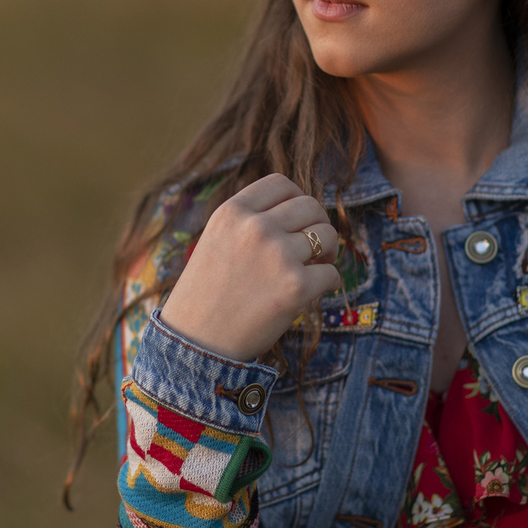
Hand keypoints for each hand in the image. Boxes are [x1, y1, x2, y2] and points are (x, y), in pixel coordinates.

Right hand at [160, 173, 340, 360]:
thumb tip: (298, 212)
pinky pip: (332, 273)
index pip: (280, 184)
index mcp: (232, 212)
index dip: (296, 199)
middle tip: (314, 247)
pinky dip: (329, 283)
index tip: (298, 219)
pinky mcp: (296, 286)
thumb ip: (249, 222)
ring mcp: (278, 255)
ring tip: (315, 268)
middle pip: (310, 206)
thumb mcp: (216, 241)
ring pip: (327, 235)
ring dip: (328, 252)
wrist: (196, 343)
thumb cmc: (207, 296)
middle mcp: (255, 227)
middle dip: (318, 224)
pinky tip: (315, 292)